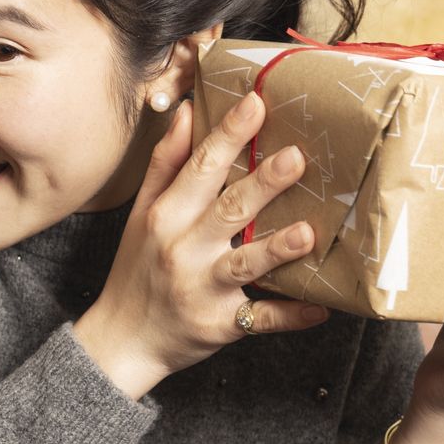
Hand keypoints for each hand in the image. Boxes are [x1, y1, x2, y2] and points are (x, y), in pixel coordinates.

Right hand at [74, 93, 328, 398]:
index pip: (200, 168)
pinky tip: (321, 308)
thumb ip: (164, 164)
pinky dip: (290, 316)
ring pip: (244, 264)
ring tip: (307, 232)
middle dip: (263, 184)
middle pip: (228, 210)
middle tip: (297, 156)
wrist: (122, 340)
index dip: (228, 135)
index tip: (255, 103)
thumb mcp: (141, 214)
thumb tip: (185, 112)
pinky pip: (261, 319)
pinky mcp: (220, 324)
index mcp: (165, 216)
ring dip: (276, 250)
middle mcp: (182, 249)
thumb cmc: (136, 269)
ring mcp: (202, 289)